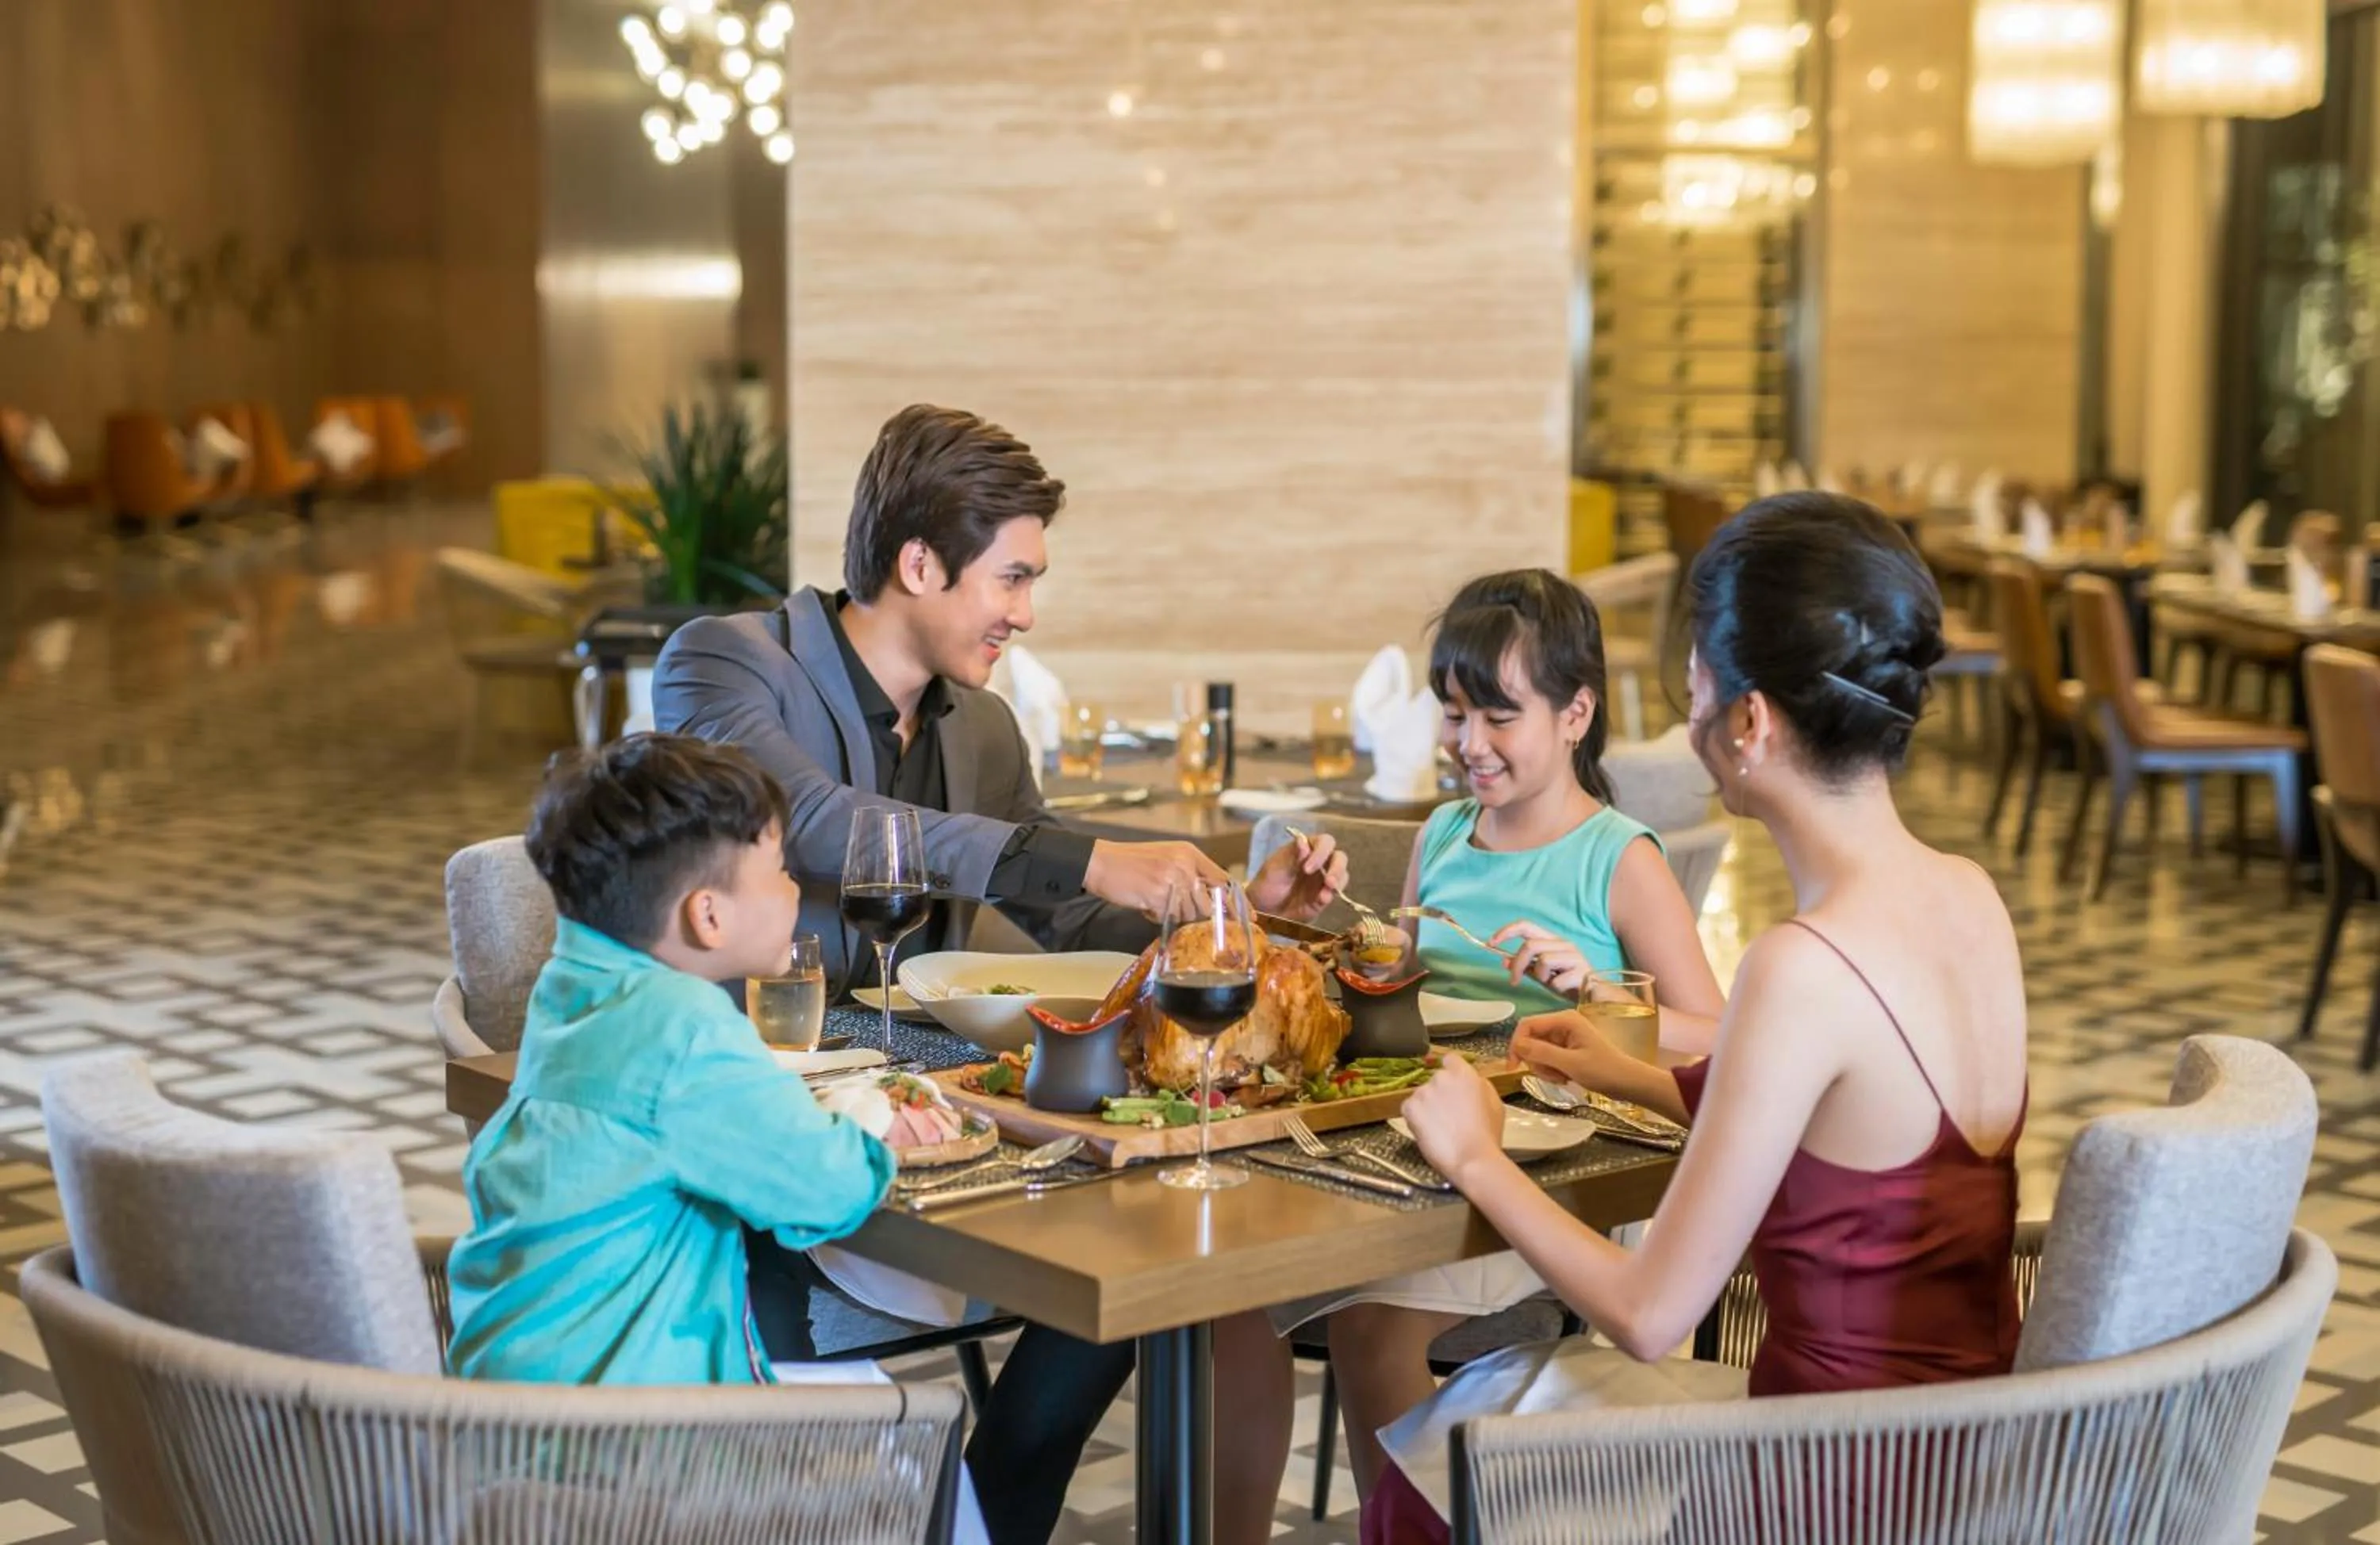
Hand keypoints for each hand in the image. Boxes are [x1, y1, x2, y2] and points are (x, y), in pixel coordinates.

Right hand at [1085, 839, 1230, 917]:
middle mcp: (1185, 865)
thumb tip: (1211, 897)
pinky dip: (1155, 915)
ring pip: (1187, 914)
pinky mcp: (1158, 896)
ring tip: (1154, 899)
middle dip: (1191, 911)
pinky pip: (1167, 918)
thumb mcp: (1168, 857)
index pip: (1222, 880)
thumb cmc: (1132, 861)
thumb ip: (1190, 872)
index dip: (1227, 901)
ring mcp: (1172, 881)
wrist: (1101, 862)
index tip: (1237, 916)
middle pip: (1206, 904)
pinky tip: (1144, 903)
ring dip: (1171, 913)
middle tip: (1172, 905)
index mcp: (1189, 854)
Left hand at [1247, 831, 1347, 920]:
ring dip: (1337, 882)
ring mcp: (1324, 879)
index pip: (1324, 842)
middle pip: (1339, 858)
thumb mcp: (1275, 869)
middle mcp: (1320, 862)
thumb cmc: (1267, 883)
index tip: (1307, 868)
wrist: (1264, 910)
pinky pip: (1334, 894)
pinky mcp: (1325, 896)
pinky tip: (1321, 900)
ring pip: (1342, 875)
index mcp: (1307, 849)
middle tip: (1328, 881)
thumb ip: (1291, 856)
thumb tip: (1303, 841)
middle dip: (1337, 868)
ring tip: (1325, 894)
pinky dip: (1330, 896)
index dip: (1321, 852)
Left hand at [1399, 1055, 1508, 1183]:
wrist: (1472, 1157)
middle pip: (1436, 1080)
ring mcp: (1424, 1091)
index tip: (1453, 1086)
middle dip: (1440, 1094)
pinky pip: (1409, 1108)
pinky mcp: (1410, 1107)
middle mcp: (1442, 1078)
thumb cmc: (1487, 1136)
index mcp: (1465, 1074)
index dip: (1452, 1073)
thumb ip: (1480, 1086)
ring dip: (1427, 1107)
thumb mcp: (1495, 1104)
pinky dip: (1415, 1118)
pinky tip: (1429, 1131)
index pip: (1451, 1060)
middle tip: (1449, 1116)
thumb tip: (1472, 1082)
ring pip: (1422, 1095)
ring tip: (1440, 1128)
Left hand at [1489, 920, 1590, 995]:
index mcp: (1552, 941)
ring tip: (1550, 983)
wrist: (1597, 997)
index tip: (1491, 943)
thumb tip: (1504, 960)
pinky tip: (1564, 989)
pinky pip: (1557, 981)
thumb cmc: (1569, 984)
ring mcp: (1575, 957)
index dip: (1506, 931)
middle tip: (1514, 981)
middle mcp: (1564, 944)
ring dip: (1540, 976)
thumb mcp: (1543, 975)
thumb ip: (1525, 967)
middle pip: (1530, 945)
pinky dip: (1555, 988)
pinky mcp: (1582, 972)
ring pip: (1543, 960)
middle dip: (1517, 964)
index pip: (1526, 926)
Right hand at [1509, 1010, 1615, 1088]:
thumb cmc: (1603, 1070)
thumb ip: (1542, 1053)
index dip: (1516, 1044)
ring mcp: (1564, 1036)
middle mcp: (1562, 1024)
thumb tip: (1516, 1045)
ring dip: (1544, 1068)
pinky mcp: (1566, 1049)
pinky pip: (1547, 1058)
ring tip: (1562, 1078)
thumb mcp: (1571, 1064)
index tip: (1513, 1067)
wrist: (1627, 1082)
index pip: (1527, 1025)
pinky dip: (1551, 1070)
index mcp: (1564, 1020)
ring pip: (1537, 1051)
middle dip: (1536, 1061)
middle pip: (1531, 1039)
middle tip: (1552, 1076)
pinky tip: (1565, 1078)